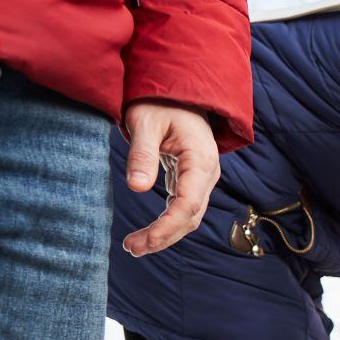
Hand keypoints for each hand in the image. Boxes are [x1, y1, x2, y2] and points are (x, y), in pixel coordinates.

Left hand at [121, 99, 219, 256]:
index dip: (167, 226)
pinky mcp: (191, 179)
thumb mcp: (145, 122)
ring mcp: (202, 178)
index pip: (188, 203)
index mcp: (201, 160)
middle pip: (190, 216)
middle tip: (132, 249)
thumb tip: (137, 188)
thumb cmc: (160, 101)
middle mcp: (207, 173)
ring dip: (165, 234)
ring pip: (188, 216)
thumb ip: (142, 154)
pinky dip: (167, 223)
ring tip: (135, 245)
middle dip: (164, 237)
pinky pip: (183, 208)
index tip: (145, 241)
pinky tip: (148, 232)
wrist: (179, 90)